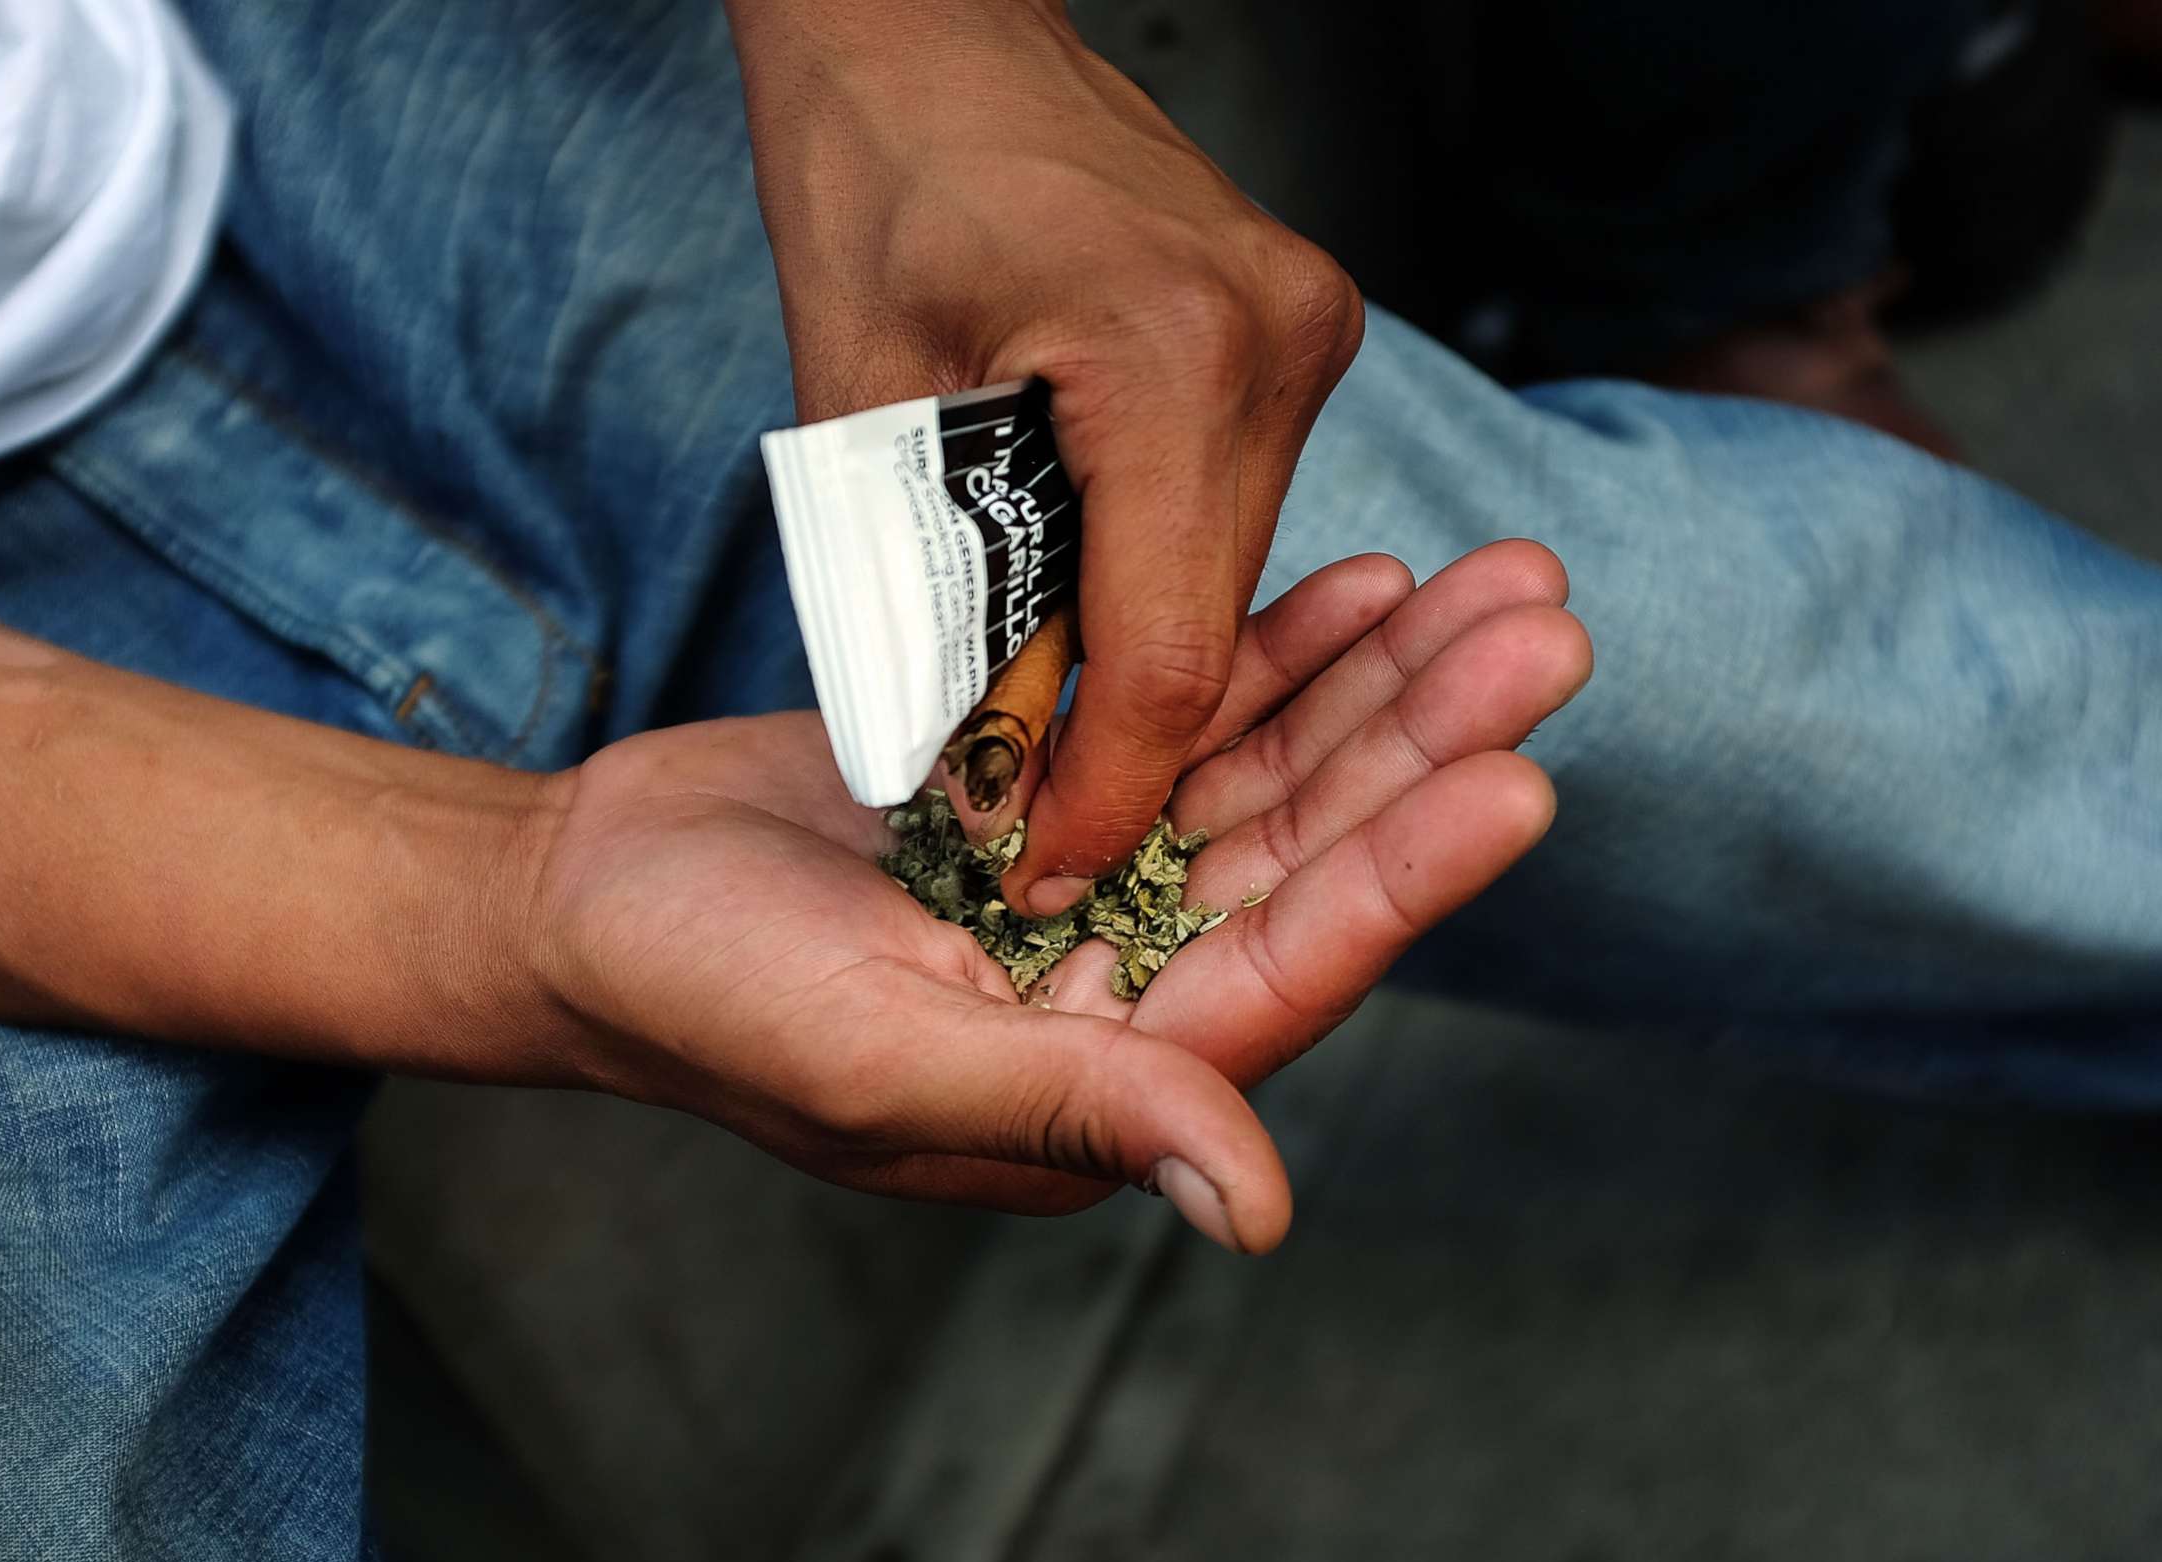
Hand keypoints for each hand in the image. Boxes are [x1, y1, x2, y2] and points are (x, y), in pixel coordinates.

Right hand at [522, 543, 1587, 1252]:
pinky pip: (1190, 718)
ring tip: (1495, 584)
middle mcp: (1131, 987)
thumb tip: (1263, 1208)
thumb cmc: (704, 998)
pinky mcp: (1061, 789)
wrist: (586, 893)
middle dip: (1429, 744)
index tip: (1517, 776)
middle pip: (1315, 856)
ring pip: (1276, 776)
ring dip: (1385, 684)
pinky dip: (1274, 654)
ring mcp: (1102, 882)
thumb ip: (1077, 1112)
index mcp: (1107, 1080)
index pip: (1289, 970)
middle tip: (1541, 627)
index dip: (1405, 876)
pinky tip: (1362, 587)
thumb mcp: (880, 1063)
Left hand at [730, 0, 1363, 913]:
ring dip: (1141, 667)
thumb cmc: (870, 171)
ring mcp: (1306, 331)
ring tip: (1045, 742)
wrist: (931, 20)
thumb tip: (956, 776)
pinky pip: (1231, 512)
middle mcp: (1278, 342)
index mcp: (1169, 356)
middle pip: (1215, 626)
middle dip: (1121, 747)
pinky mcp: (1296, 333)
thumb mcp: (855, 402)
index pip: (1169, 653)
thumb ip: (912, 595)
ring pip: (1229, 579)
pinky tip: (1087, 625)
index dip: (1110, 793)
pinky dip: (1160, 582)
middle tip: (1029, 835)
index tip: (1045, 875)